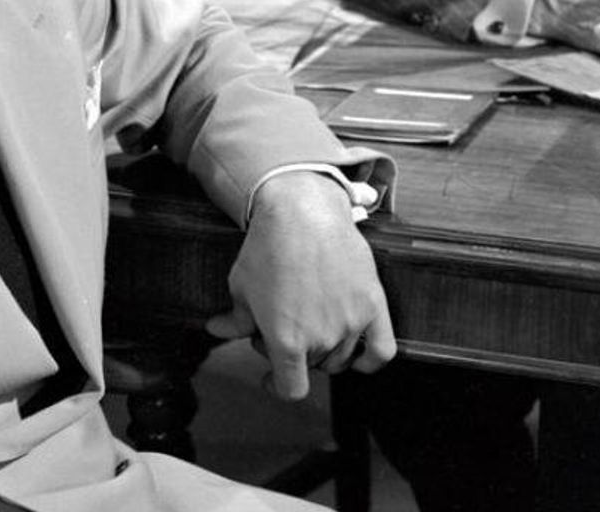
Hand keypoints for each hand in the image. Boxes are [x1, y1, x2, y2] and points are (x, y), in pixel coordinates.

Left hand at [204, 172, 394, 400]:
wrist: (303, 212)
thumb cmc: (267, 248)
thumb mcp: (241, 286)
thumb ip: (234, 318)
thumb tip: (216, 331)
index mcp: (286, 340)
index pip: (291, 388)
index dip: (277, 386)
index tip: (270, 378)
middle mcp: (322, 339)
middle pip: (311, 367)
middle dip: (292, 352)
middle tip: (279, 323)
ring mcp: (351, 324)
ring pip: (341, 359)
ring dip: (324, 351)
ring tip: (307, 322)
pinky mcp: (373, 306)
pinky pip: (382, 351)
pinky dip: (370, 360)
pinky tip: (358, 356)